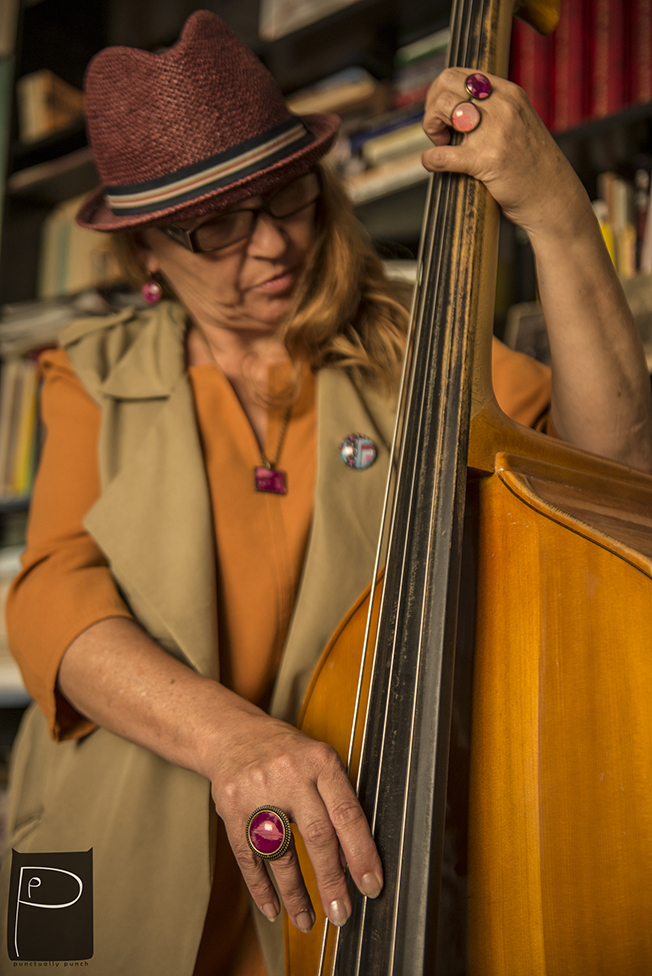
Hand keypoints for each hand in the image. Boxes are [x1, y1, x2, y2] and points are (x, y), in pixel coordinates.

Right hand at [206, 704, 382, 932]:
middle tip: (342, 913)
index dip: (362, 854)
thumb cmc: (285, 753)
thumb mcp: (318, 761)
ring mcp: (258, 791)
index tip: (371, 886)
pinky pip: (249, 857)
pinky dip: (262, 888)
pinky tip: (274, 909)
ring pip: (281, 853)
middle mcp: (290, 774)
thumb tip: (354, 858)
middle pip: (317, 836)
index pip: (347, 814)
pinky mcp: (231, 808)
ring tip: (308, 921)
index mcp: (320, 761)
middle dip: (332, 881)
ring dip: (297, 895)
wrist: (232, 734)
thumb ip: (336, 800)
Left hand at [421, 68, 588, 239]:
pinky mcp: (487, 161)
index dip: (441, 93)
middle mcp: (503, 106)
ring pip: (443, 108)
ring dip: (431, 126)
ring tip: (442, 146)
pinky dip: (430, 160)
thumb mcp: (518, 124)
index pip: (460, 74)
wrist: (553, 197)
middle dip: (433, 106)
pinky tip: (433, 164)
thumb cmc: (532, 167)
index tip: (444, 117)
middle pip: (447, 84)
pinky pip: (442, 154)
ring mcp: (495, 132)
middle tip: (439, 132)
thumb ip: (493, 112)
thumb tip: (456, 110)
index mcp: (509, 94)